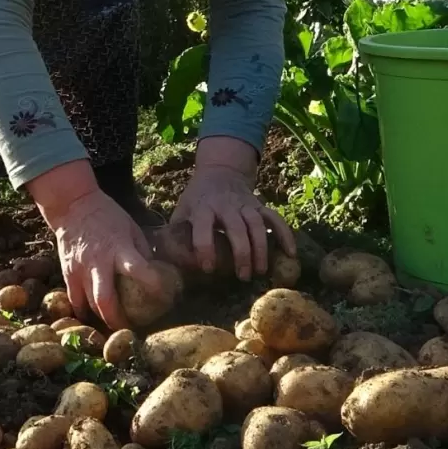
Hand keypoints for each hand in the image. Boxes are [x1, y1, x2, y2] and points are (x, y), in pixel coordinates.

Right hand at [27, 159, 161, 330]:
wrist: (73, 206)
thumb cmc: (107, 215)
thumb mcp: (131, 227)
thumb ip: (141, 251)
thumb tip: (153, 272)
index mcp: (119, 248)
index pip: (138, 270)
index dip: (153, 285)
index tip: (164, 296)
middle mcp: (99, 262)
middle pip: (106, 300)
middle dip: (117, 321)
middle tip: (128, 331)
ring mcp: (80, 270)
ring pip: (88, 305)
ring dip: (101, 319)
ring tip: (112, 327)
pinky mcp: (67, 272)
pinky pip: (74, 299)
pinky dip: (83, 311)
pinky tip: (92, 317)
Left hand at [171, 136, 295, 280]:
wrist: (220, 171)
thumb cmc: (197, 198)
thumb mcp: (182, 209)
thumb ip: (175, 231)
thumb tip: (156, 258)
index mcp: (203, 207)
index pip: (203, 227)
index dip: (205, 248)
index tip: (208, 269)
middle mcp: (226, 205)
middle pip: (237, 228)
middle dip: (241, 253)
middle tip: (243, 277)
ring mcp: (245, 204)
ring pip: (257, 224)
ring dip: (261, 248)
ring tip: (261, 271)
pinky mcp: (259, 205)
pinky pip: (275, 218)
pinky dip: (285, 234)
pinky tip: (291, 253)